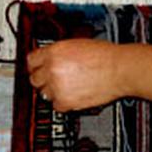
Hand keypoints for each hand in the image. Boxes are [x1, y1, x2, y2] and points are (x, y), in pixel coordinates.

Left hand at [26, 39, 151, 111]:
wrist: (120, 69)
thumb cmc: (106, 56)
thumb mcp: (78, 45)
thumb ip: (60, 53)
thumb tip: (50, 58)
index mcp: (54, 51)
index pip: (31, 60)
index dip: (36, 64)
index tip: (38, 68)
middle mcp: (52, 68)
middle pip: (34, 78)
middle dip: (43, 79)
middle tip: (54, 79)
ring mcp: (57, 86)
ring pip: (43, 93)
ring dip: (53, 91)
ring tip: (68, 87)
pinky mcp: (64, 102)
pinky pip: (55, 105)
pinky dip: (63, 102)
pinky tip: (73, 95)